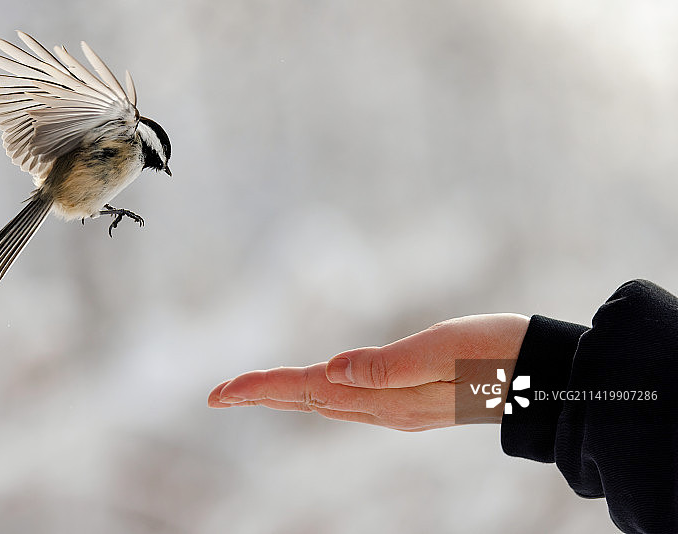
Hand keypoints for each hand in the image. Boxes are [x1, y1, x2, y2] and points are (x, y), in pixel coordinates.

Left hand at [208, 314, 529, 430]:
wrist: (542, 375)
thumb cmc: (495, 354)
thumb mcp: (441, 351)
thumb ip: (386, 366)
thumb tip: (331, 372)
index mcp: (384, 397)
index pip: (306, 390)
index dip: (260, 389)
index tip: (217, 394)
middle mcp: (384, 408)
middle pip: (308, 399)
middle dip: (262, 394)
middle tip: (218, 394)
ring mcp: (398, 407)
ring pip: (327, 401)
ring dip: (287, 394)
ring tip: (253, 391)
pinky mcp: (412, 399)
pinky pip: (350, 399)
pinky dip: (321, 392)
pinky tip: (319, 388)